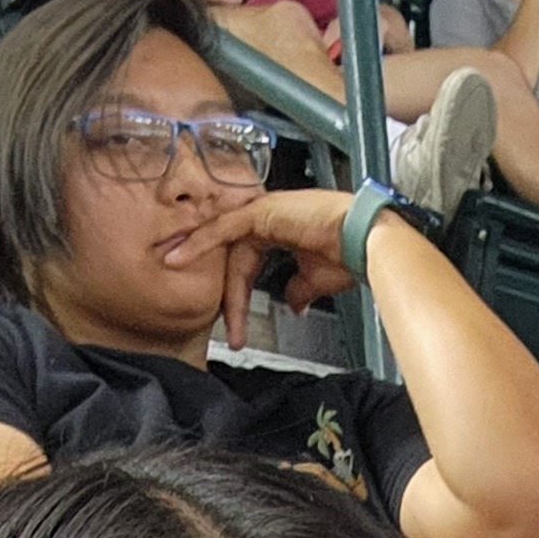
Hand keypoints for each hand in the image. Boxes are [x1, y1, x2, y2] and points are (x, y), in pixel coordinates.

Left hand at [165, 187, 367, 350]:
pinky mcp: (260, 210)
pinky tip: (180, 255)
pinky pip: (223, 227)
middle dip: (224, 292)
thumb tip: (292, 305)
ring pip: (222, 238)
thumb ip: (298, 290)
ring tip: (174, 272)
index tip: (233, 324)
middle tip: (221, 327)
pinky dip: (201, 241)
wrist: (364, 241)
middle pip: (233, 256)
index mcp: (281, 230)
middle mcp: (269, 217)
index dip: (237, 294)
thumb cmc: (348, 255)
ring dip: (196, 257)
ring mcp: (263, 210)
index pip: (247, 263)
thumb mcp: (316, 281)